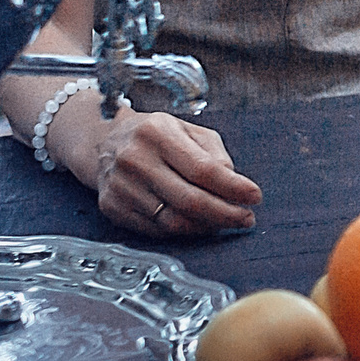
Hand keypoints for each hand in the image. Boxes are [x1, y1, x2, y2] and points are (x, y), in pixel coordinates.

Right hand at [85, 107, 261, 236]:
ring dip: (206, 226)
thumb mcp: (189, 130)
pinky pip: (155, 230)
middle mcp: (134, 160)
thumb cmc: (157, 135)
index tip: (254, 196)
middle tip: (246, 218)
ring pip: (173, 221)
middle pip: (189, 200)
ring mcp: (120, 186)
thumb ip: (214, 154)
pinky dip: (183, 231)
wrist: (105, 141)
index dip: (233, 187)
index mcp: (157, 133)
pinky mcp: (112, 208)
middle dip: (225, 214)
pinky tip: (198, 224)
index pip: (203, 169)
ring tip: (225, 221)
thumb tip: (232, 185)